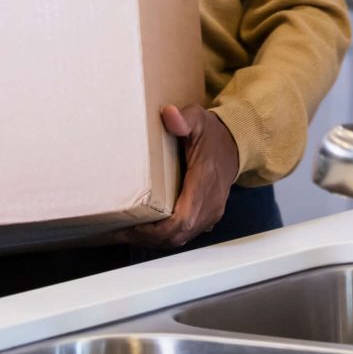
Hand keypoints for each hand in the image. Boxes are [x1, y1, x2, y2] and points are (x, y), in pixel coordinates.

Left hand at [117, 104, 238, 249]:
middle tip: (116, 231)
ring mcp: (209, 213)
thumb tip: (169, 114)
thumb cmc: (213, 134)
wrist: (236, 145)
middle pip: (176, 235)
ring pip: (179, 239)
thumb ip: (184, 118)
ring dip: (151, 239)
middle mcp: (209, 203)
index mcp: (204, 182)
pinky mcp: (206, 217)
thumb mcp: (198, 119)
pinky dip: (162, 237)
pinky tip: (142, 230)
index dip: (156, 229)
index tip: (132, 225)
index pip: (182, 220)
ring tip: (123, 232)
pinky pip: (184, 234)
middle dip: (145, 237)